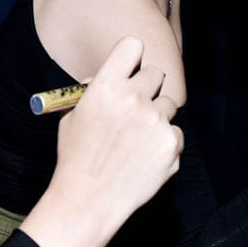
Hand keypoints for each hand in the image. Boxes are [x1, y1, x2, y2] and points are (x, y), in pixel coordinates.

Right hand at [54, 35, 181, 222]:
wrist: (88, 201)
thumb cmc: (76, 157)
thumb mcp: (73, 116)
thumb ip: (94, 90)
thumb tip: (111, 75)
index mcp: (106, 87)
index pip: (132, 46)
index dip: (132, 57)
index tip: (130, 68)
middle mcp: (134, 99)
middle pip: (155, 73)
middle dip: (147, 88)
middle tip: (136, 107)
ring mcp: (156, 122)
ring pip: (169, 104)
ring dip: (157, 116)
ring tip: (136, 139)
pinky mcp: (171, 144)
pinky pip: (175, 133)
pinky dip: (163, 143)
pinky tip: (143, 158)